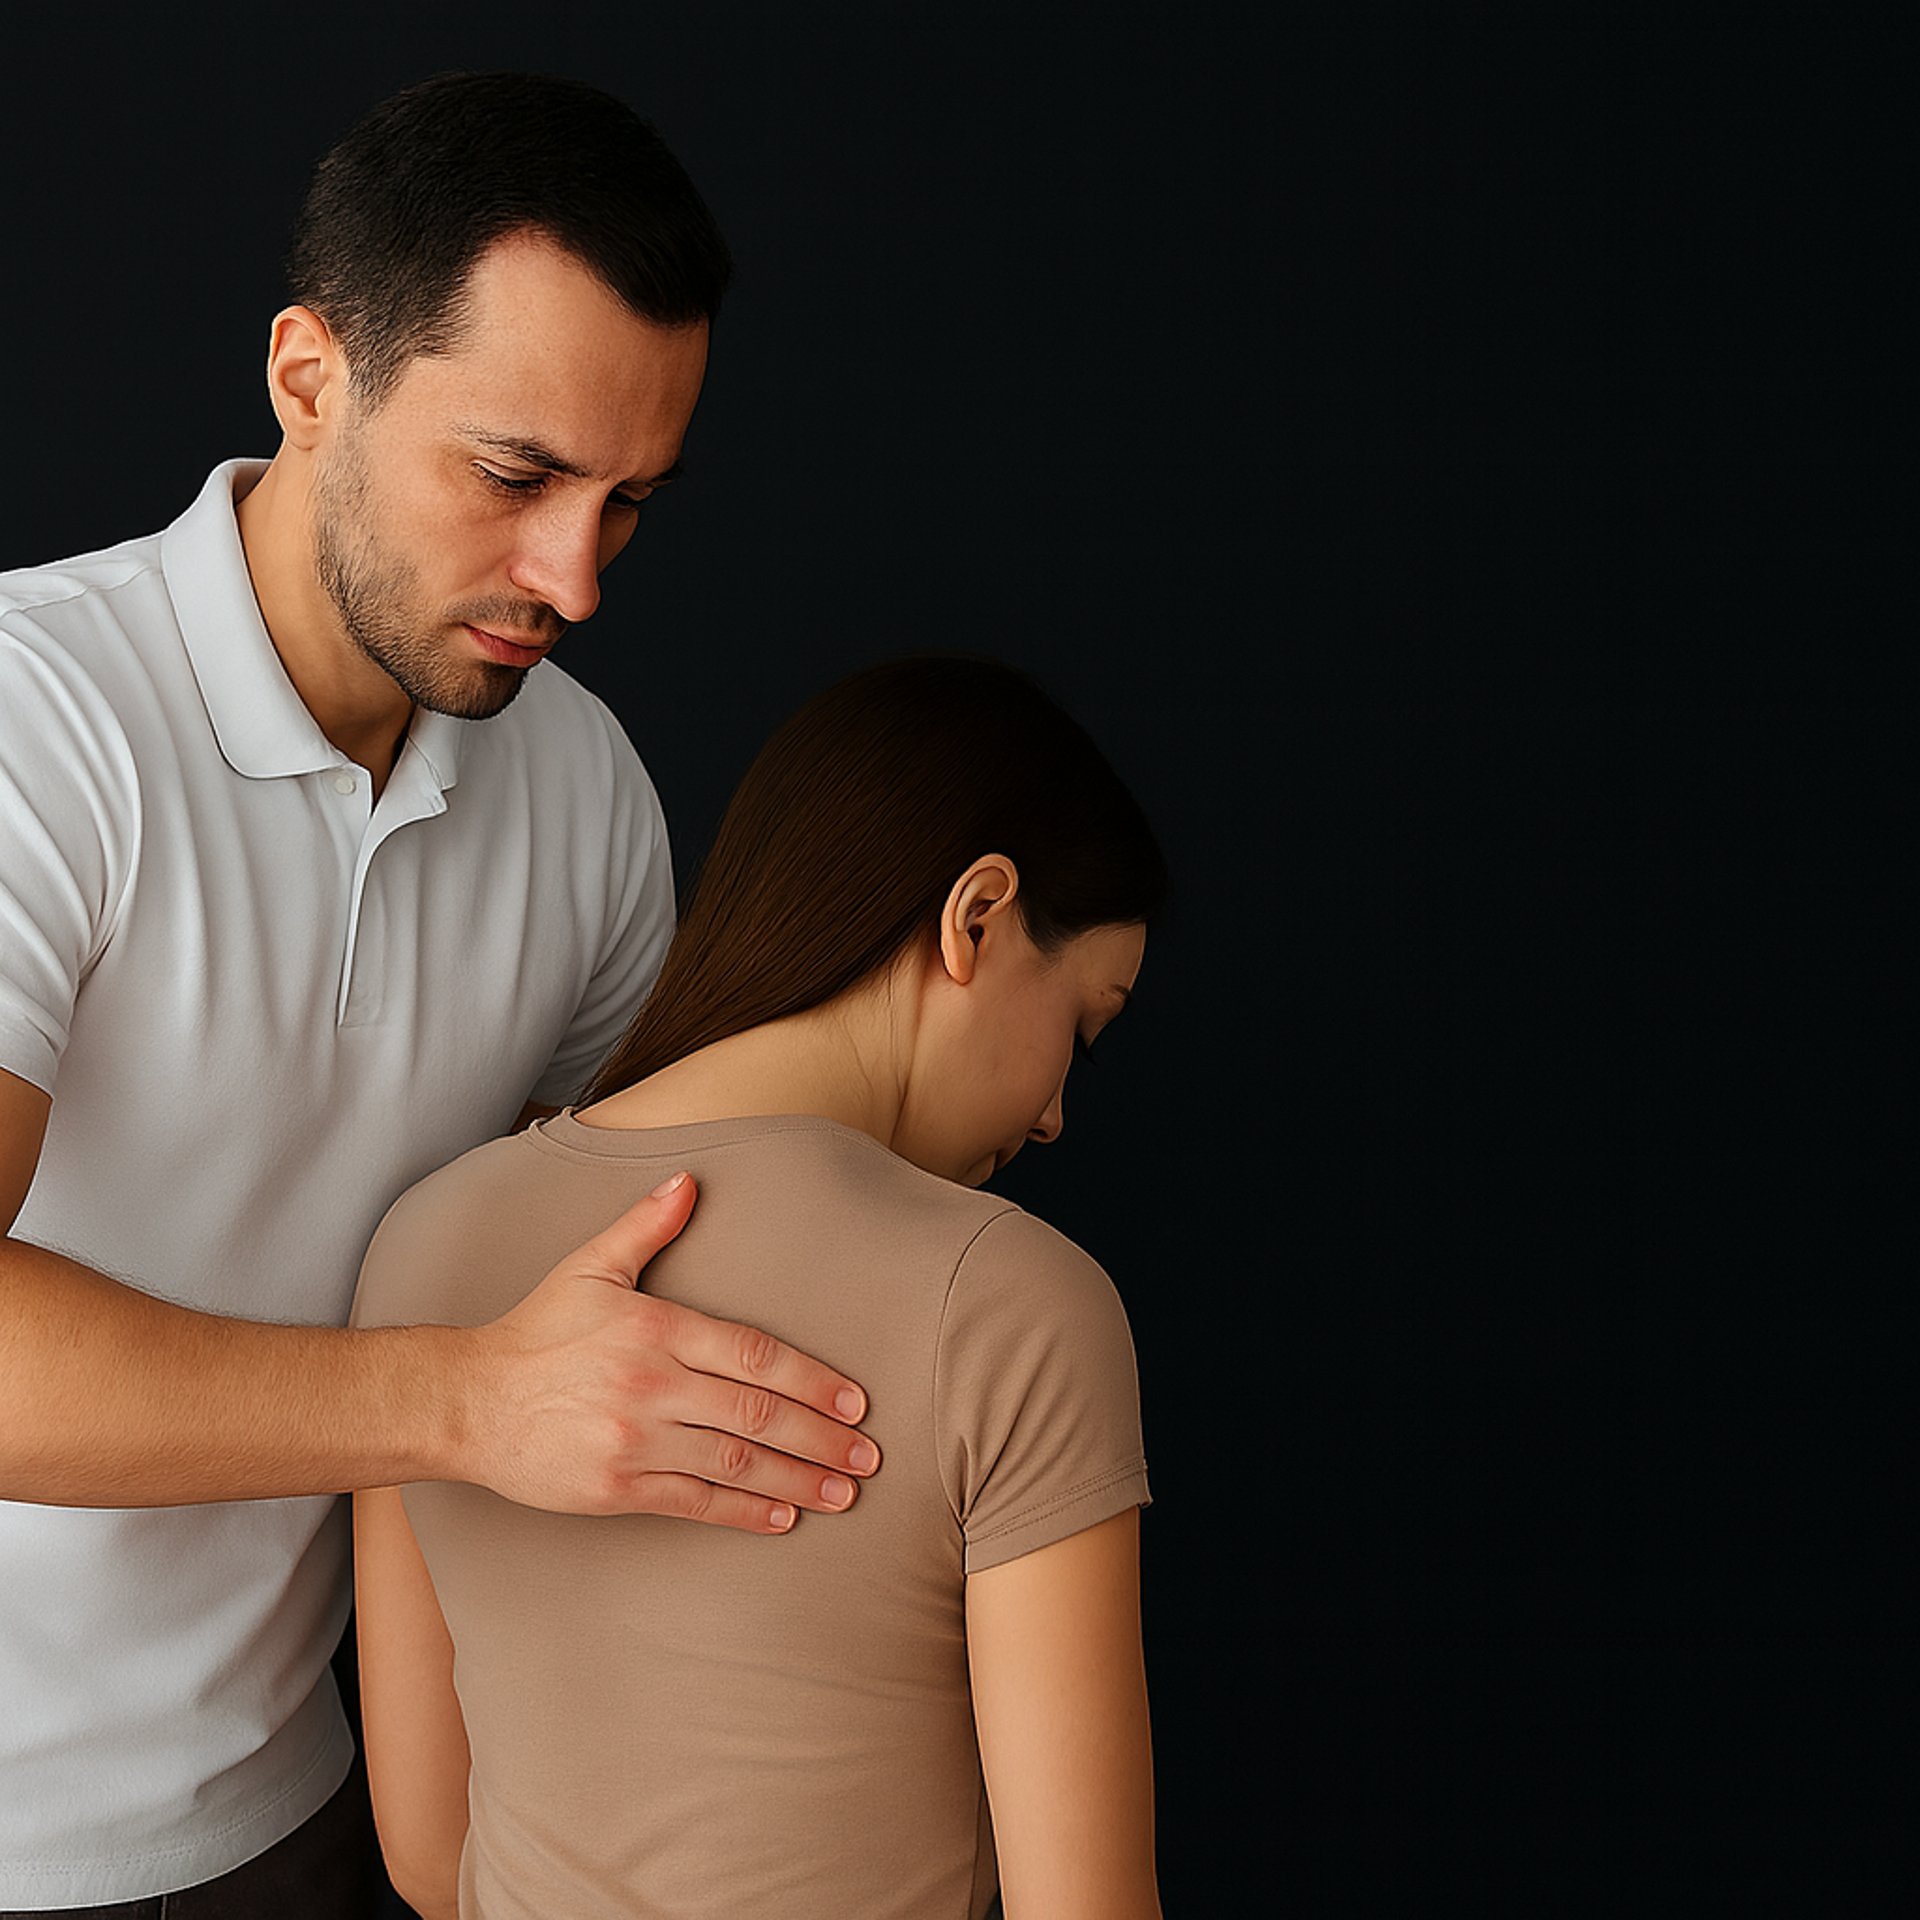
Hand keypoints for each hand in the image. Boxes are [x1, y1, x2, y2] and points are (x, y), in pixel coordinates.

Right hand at [457, 1173, 878, 1529]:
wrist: (467, 1402)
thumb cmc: (535, 1333)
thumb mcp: (590, 1267)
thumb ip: (645, 1225)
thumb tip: (690, 1181)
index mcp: (656, 1329)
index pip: (754, 1356)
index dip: (812, 1380)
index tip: (855, 1401)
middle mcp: (652, 1386)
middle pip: (756, 1413)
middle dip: (821, 1437)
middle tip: (868, 1456)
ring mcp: (635, 1441)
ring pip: (734, 1462)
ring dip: (797, 1479)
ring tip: (842, 1492)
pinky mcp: (615, 1488)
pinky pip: (693, 1501)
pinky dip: (743, 1511)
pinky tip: (783, 1516)